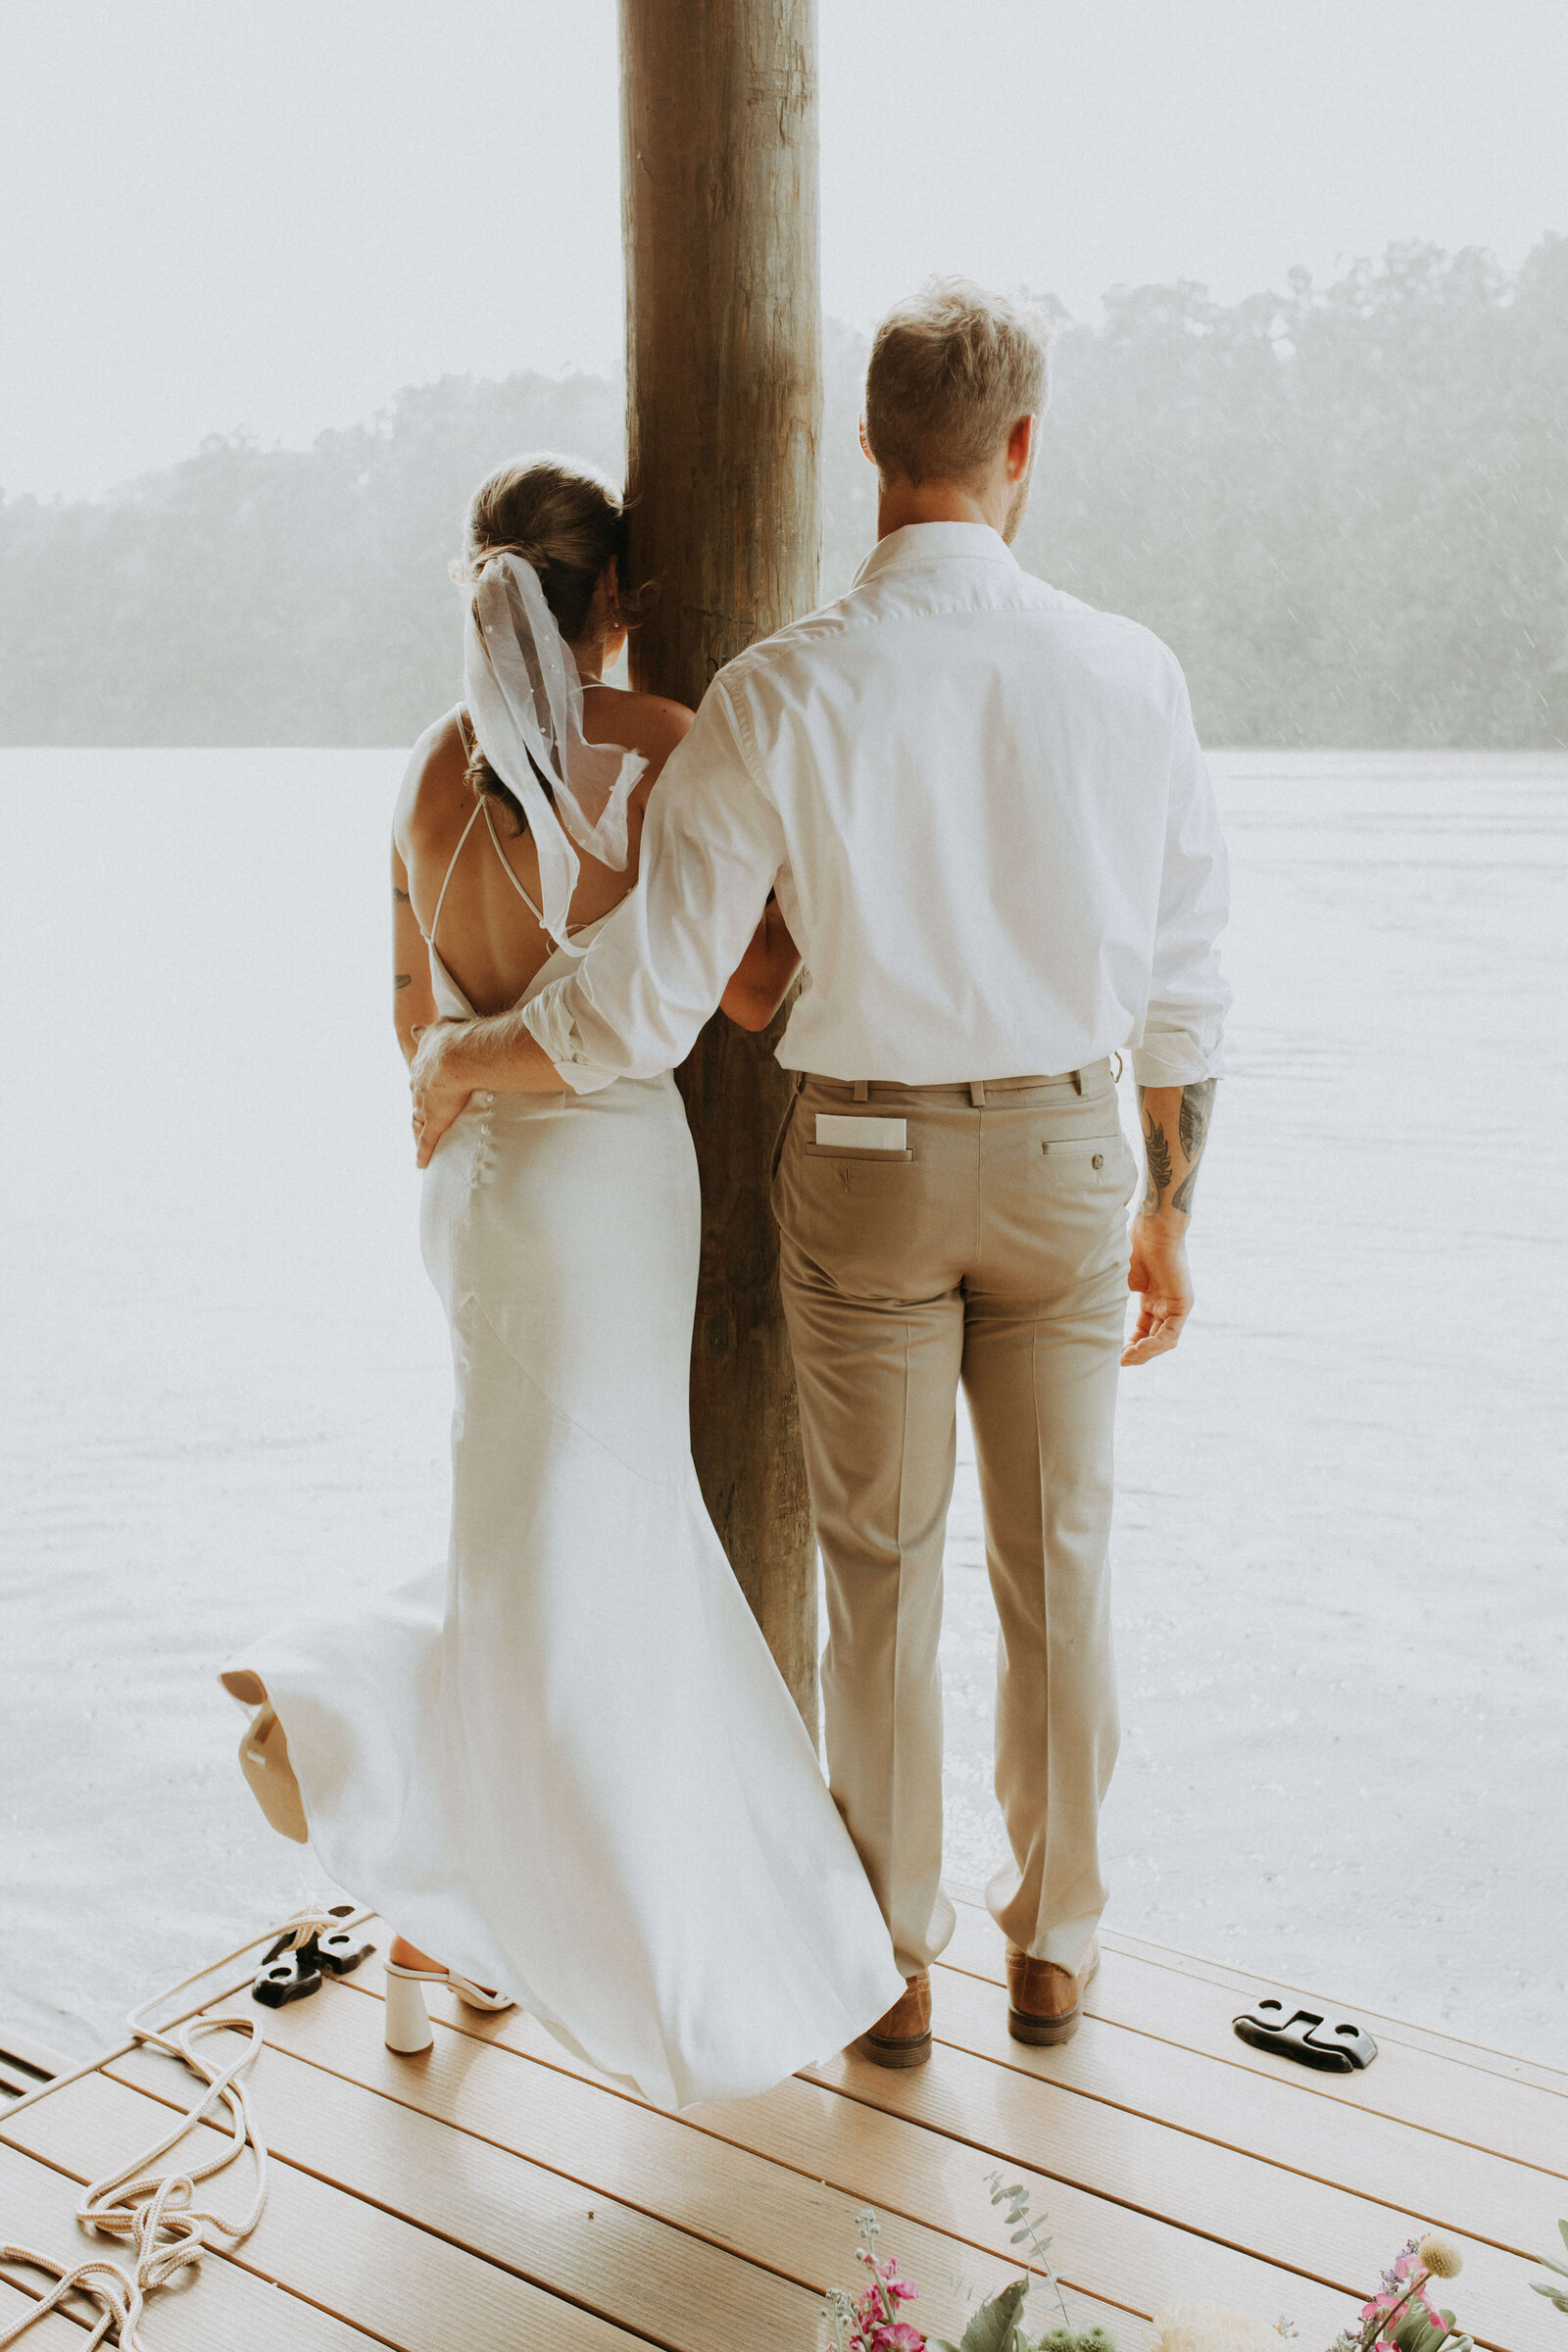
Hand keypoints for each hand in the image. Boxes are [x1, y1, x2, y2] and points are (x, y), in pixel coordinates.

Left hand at [409, 1021, 472, 1168]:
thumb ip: (435, 1028)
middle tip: (422, 1109)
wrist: (457, 1055)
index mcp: (423, 1062)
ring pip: (417, 1119)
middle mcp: (419, 1083)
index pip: (419, 1074)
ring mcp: (425, 1103)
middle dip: (418, 1102)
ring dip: (419, 1128)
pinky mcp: (433, 1121)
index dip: (421, 1080)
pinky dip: (423, 1153)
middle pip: (415, 1096)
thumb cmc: (456, 1039)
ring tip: (422, 1137)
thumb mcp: (440, 1028)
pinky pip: (426, 1141)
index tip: (422, 1083)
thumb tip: (420, 1025)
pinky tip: (421, 1164)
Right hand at [1122, 1214, 1193, 1365]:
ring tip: (1126, 1358)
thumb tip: (1090, 1318)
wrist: (1152, 1230)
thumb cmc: (1134, 1246)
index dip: (1129, 1345)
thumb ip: (1112, 1300)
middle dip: (1137, 1354)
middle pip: (1154, 1339)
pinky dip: (1155, 1344)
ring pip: (1164, 1341)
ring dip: (1145, 1353)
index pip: (1143, 1330)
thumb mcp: (1118, 1281)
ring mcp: (1176, 1305)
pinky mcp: (1183, 1305)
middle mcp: (1165, 1304)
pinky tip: (1138, 1348)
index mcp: (1152, 1298)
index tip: (1113, 1355)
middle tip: (1120, 1362)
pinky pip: (1171, 1334)